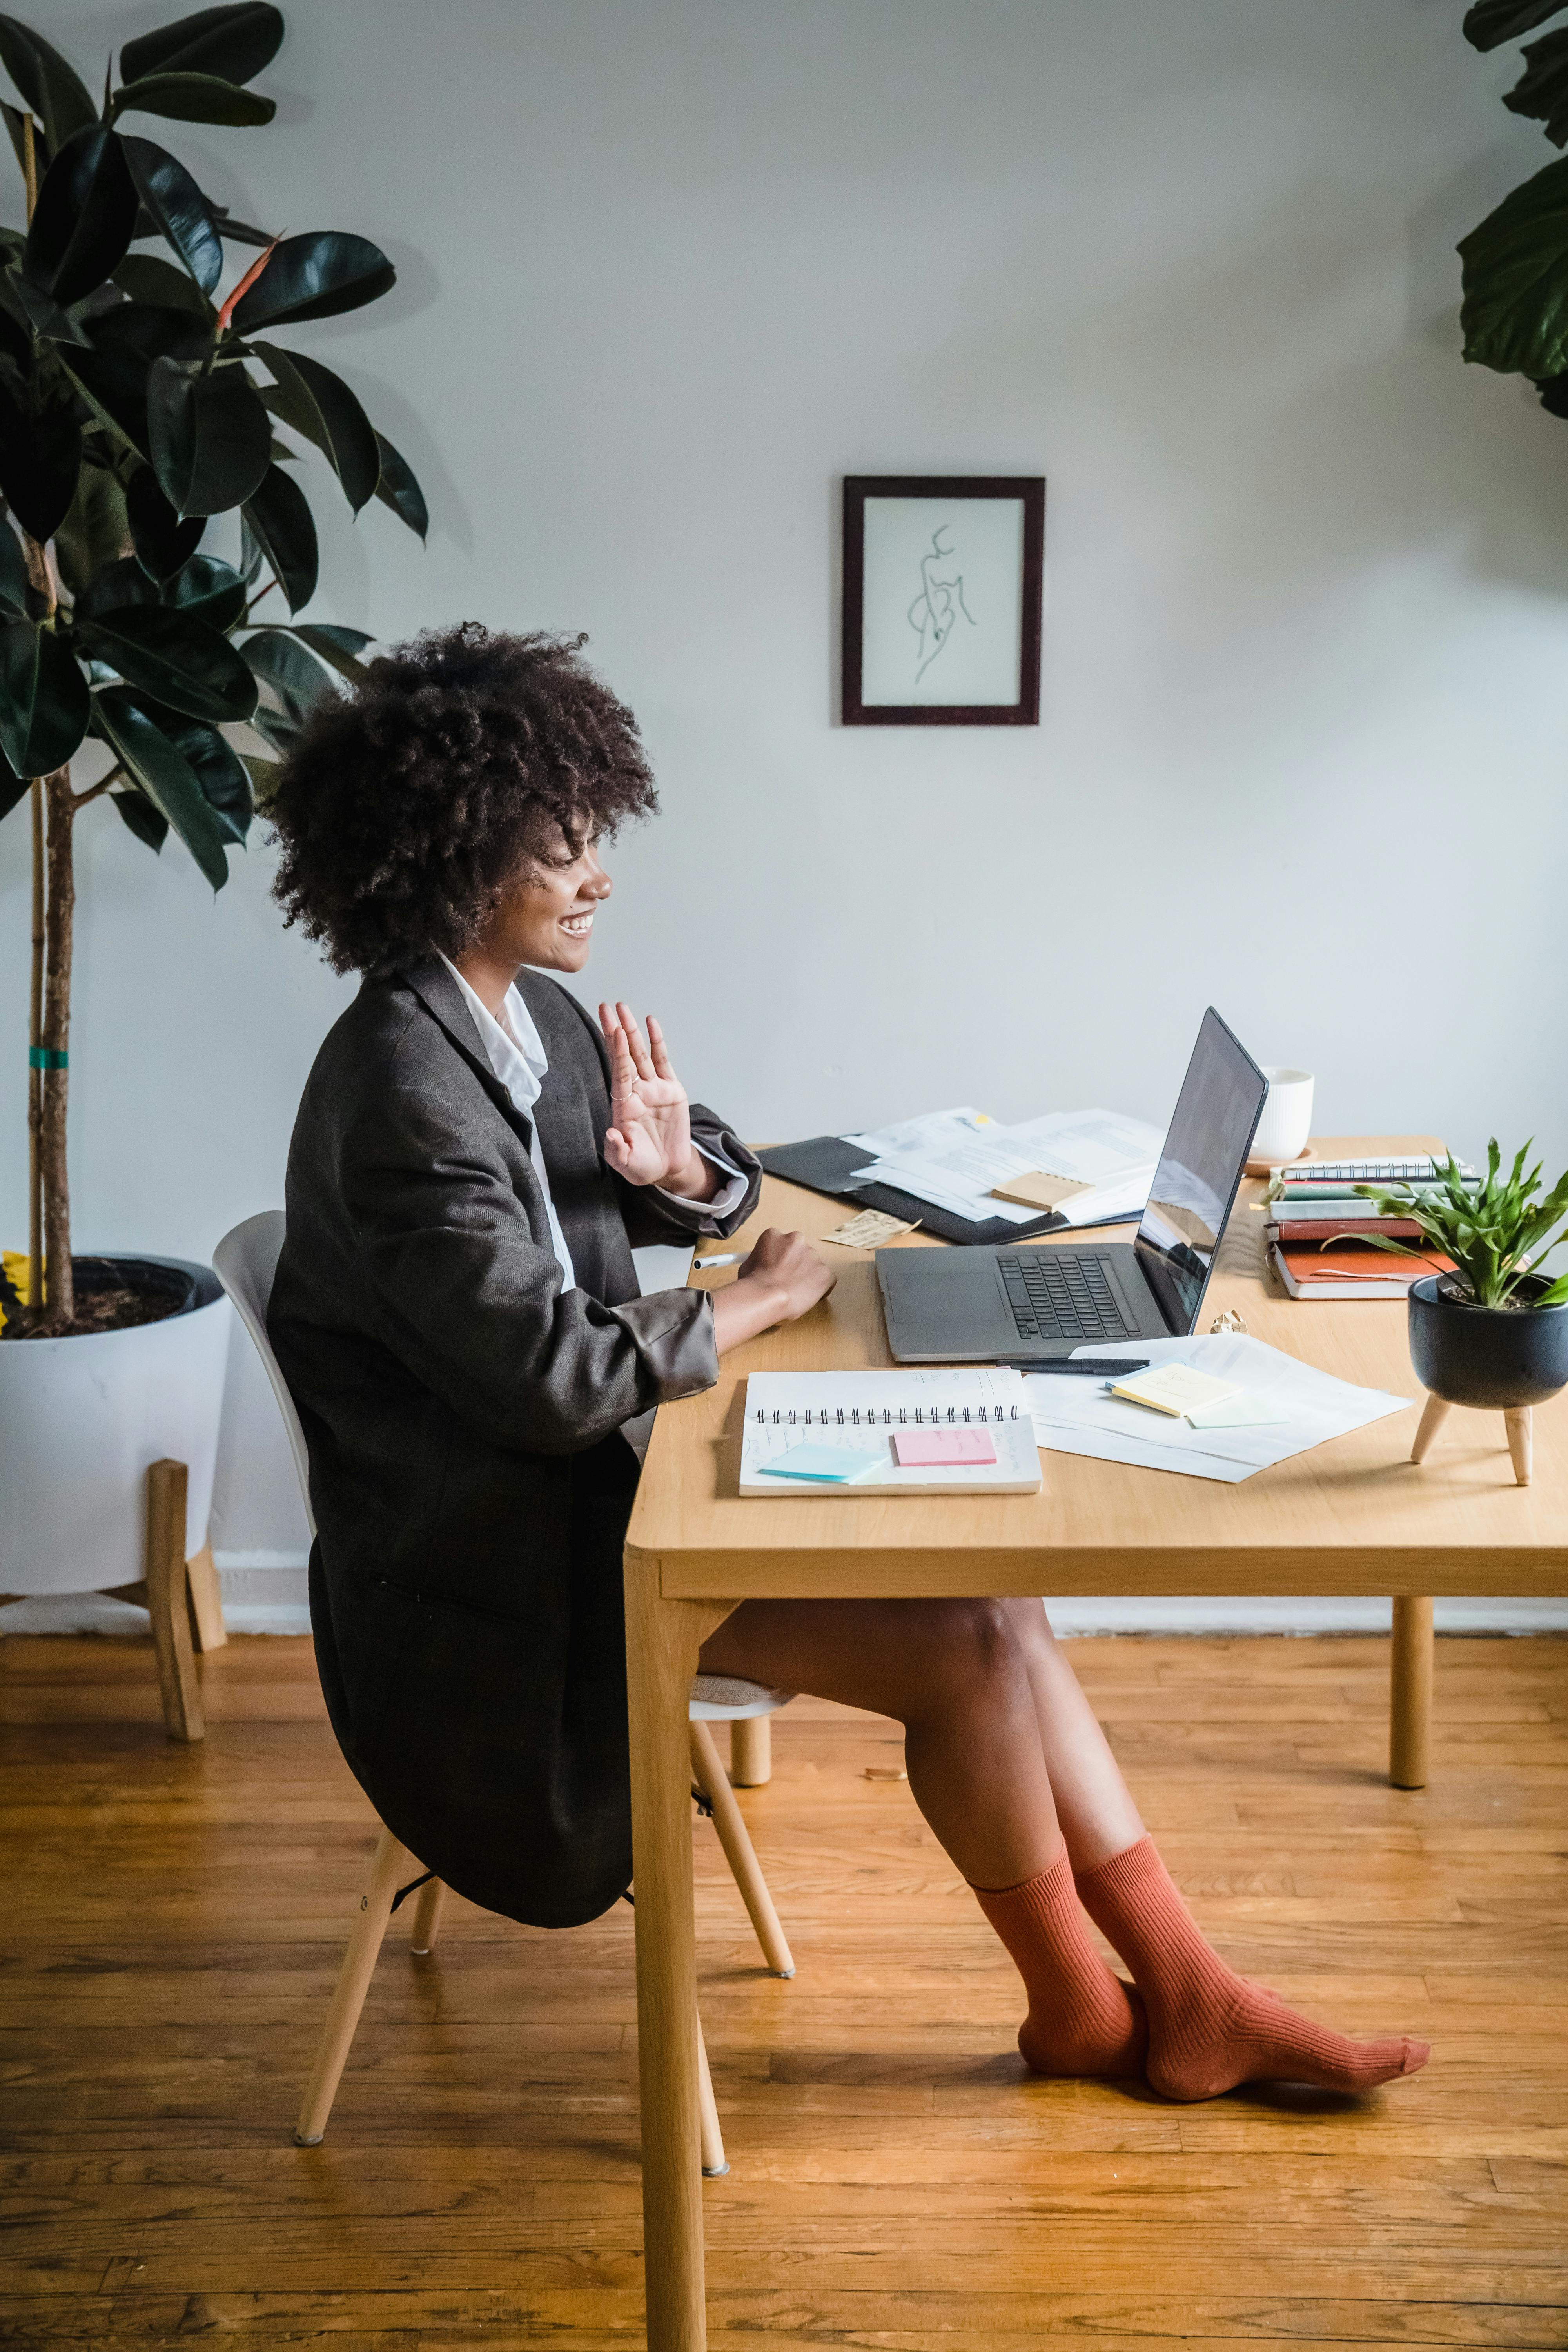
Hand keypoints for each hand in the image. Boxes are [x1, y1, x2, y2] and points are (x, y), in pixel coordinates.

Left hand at [599, 1001, 702, 1190]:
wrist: (667, 1168)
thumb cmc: (642, 1165)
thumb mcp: (627, 1163)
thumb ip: (618, 1150)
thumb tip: (612, 1133)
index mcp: (623, 1106)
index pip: (619, 1073)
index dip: (616, 1052)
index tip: (612, 1031)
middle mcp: (636, 1092)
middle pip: (624, 1056)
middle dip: (616, 1031)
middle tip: (607, 1007)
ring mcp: (654, 1089)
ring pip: (642, 1054)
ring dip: (632, 1031)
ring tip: (624, 1008)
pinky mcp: (671, 1090)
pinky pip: (663, 1062)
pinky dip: (658, 1042)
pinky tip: (651, 1023)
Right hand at [710, 1229, 835, 1354]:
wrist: (766, 1296)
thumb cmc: (753, 1284)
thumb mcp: (747, 1264)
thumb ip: (760, 1260)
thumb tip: (761, 1266)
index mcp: (775, 1235)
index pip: (782, 1245)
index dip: (780, 1260)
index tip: (778, 1270)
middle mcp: (796, 1239)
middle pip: (799, 1253)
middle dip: (796, 1266)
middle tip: (786, 1281)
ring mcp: (813, 1255)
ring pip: (813, 1266)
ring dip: (807, 1277)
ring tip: (794, 1292)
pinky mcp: (825, 1272)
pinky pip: (827, 1280)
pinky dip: (820, 1289)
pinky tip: (807, 1297)